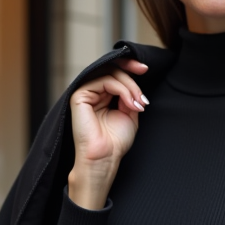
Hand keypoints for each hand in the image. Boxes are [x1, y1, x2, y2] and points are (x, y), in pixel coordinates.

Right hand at [68, 60, 148, 209]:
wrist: (105, 158)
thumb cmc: (115, 142)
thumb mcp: (130, 112)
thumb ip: (131, 95)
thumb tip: (135, 84)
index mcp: (102, 95)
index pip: (114, 72)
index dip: (129, 66)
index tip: (145, 68)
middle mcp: (92, 92)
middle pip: (113, 70)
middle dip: (132, 77)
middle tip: (143, 97)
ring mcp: (85, 92)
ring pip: (110, 74)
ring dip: (130, 86)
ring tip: (138, 103)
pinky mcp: (79, 95)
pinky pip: (104, 81)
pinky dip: (122, 89)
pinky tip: (129, 104)